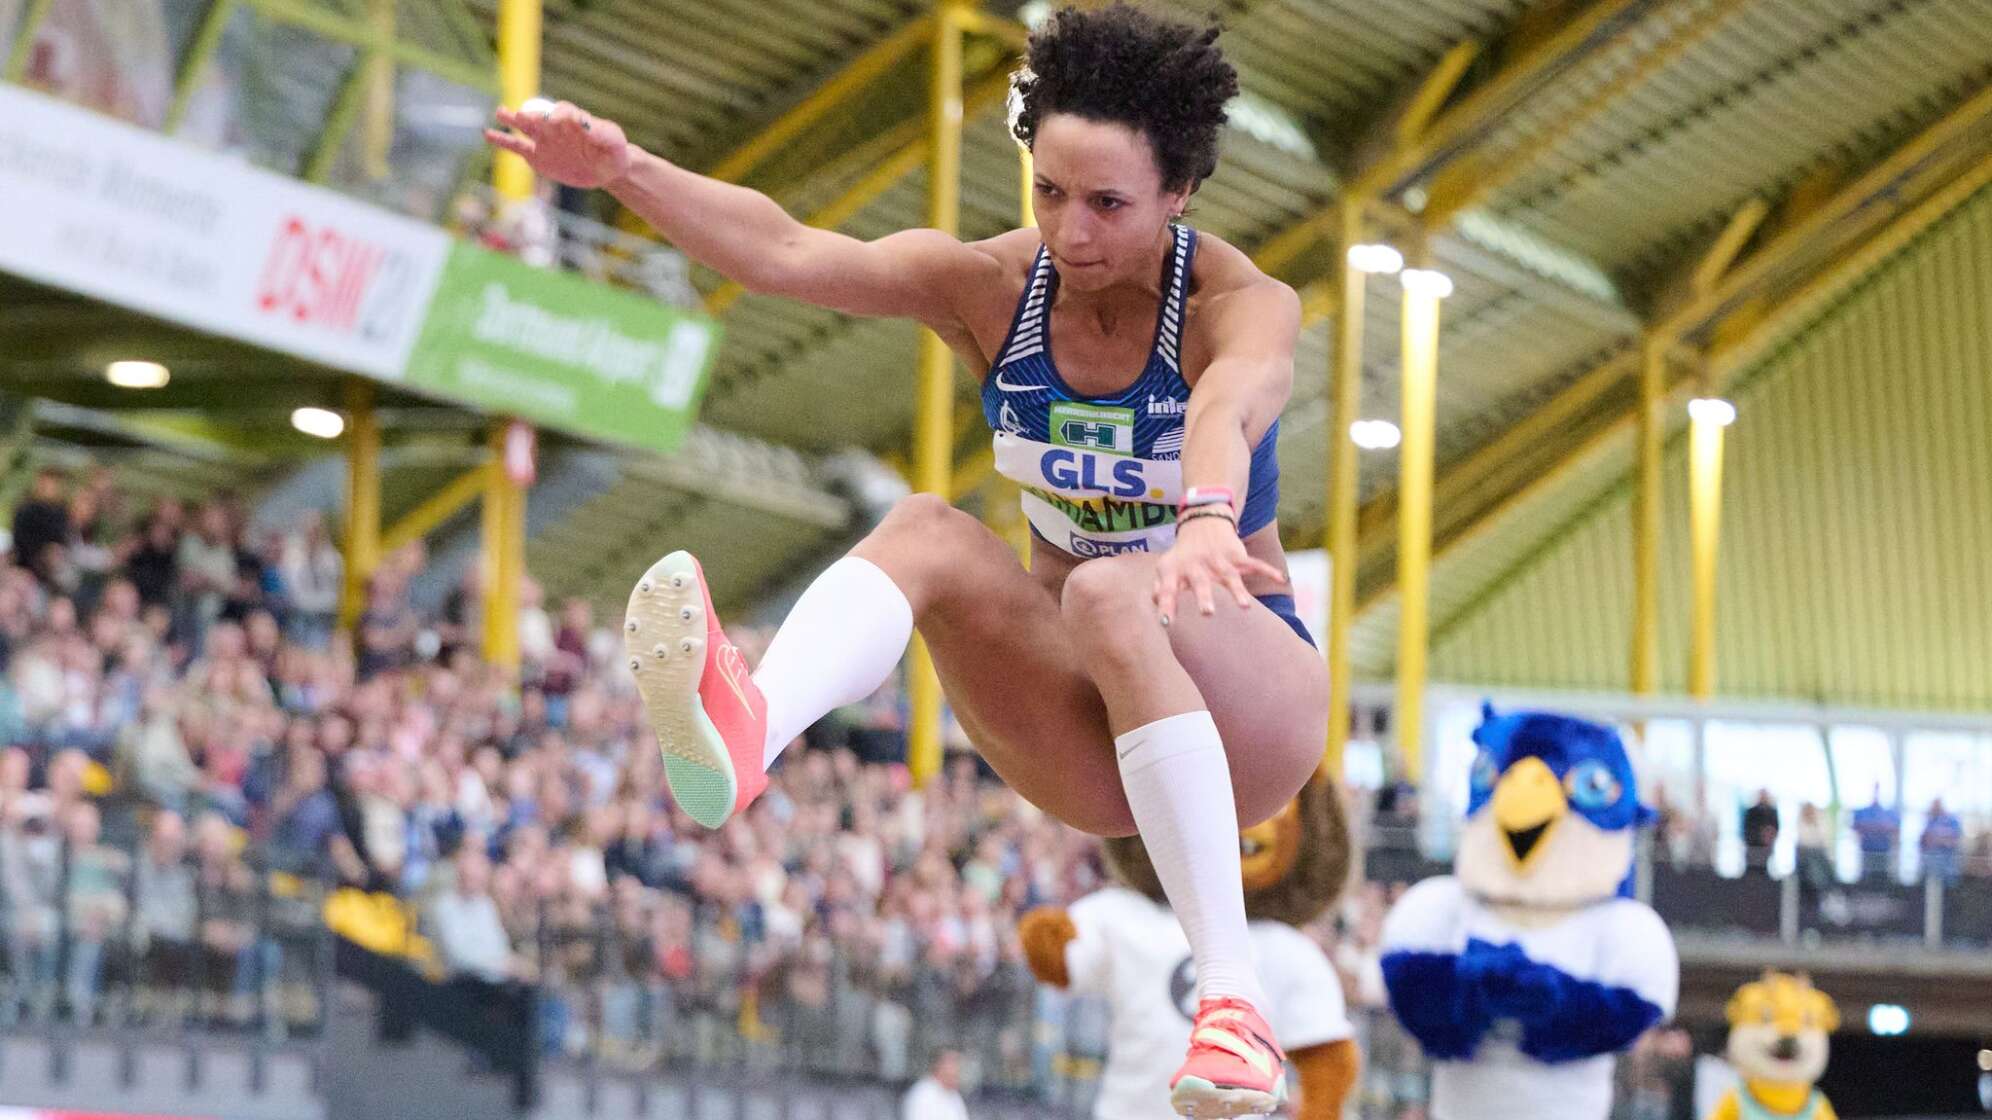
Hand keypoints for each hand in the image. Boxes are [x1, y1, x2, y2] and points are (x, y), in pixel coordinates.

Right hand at [485, 100, 633, 188]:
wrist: (607, 168)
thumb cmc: (613, 149)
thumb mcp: (612, 139)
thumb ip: (599, 130)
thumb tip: (585, 123)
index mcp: (572, 118)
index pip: (562, 112)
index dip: (557, 115)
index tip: (554, 119)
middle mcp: (554, 125)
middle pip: (538, 116)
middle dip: (530, 116)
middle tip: (521, 116)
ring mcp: (543, 140)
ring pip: (523, 128)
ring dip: (511, 120)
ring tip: (500, 113)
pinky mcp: (536, 157)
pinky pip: (516, 148)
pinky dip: (502, 141)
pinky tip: (488, 134)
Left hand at [1152, 514, 1284, 621]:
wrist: (1201, 522)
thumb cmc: (1182, 554)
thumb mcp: (1165, 568)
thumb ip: (1160, 592)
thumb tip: (1160, 616)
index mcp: (1176, 570)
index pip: (1168, 589)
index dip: (1166, 605)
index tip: (1166, 623)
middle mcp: (1197, 565)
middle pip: (1201, 582)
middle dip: (1204, 597)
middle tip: (1207, 613)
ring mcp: (1218, 560)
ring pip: (1230, 576)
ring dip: (1237, 590)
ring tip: (1245, 606)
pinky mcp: (1236, 555)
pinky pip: (1254, 563)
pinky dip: (1268, 570)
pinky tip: (1281, 579)